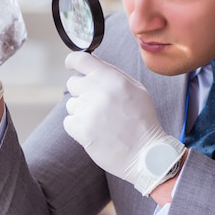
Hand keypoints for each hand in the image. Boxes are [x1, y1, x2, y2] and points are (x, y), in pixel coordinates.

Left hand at [63, 52, 184, 194]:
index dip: (72, 61)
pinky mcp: (81, 130)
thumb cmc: (142, 121)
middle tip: (97, 104)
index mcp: (113, 79)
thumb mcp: (136, 90)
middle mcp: (99, 92)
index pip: (82, 60)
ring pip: (71, 104)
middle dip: (82, 91)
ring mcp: (88, 111)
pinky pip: (68, 121)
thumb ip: (113, 74)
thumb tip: (92, 63)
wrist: (145, 155)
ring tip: (101, 121)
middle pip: (73, 83)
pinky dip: (78, 126)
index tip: (70, 65)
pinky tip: (95, 131)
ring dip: (81, 111)